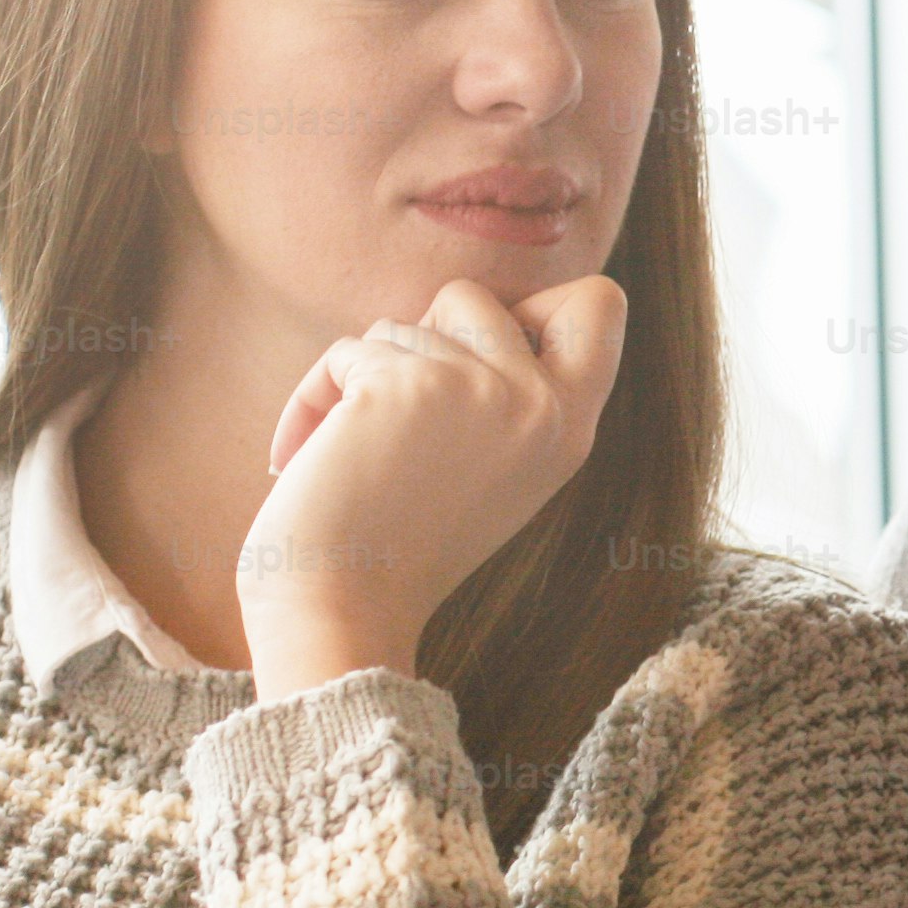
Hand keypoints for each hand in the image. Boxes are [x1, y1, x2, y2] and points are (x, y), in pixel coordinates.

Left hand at [236, 277, 625, 696]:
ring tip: (348, 452)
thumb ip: (506, 393)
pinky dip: (314, 399)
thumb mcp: (490, 466)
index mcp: (570, 429)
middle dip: (418, 340)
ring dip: (359, 380)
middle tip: (397, 417)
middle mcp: (542, 405)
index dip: (533, 307)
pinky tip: (307, 459)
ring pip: (401, 324)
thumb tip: (463, 308)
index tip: (478, 364)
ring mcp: (482, 389)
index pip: (600, 302)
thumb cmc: (397, 546)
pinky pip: (348, 352)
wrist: (342, 610)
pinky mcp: (409, 384)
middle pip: (474, 297)